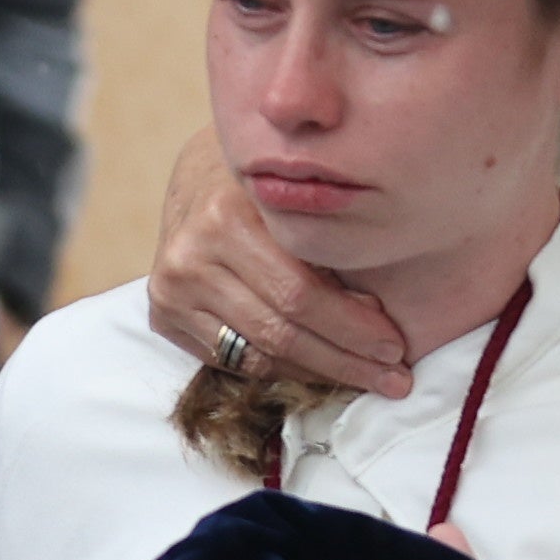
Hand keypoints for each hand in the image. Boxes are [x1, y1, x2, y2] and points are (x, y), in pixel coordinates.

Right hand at [148, 126, 416, 399]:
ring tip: (365, 379)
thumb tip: (374, 317)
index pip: (299, 293)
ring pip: (257, 355)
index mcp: (226, 216)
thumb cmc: (264, 189)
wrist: (197, 180)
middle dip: (344, 360)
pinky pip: (233, 360)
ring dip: (318, 374)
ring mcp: (171, 290)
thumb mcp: (297, 202)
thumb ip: (329, 251)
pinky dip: (282, 370)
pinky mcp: (163, 315)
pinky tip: (319, 371)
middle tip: (393, 378)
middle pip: (279, 331)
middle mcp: (191, 257)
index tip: (396, 348)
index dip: (352, 328)